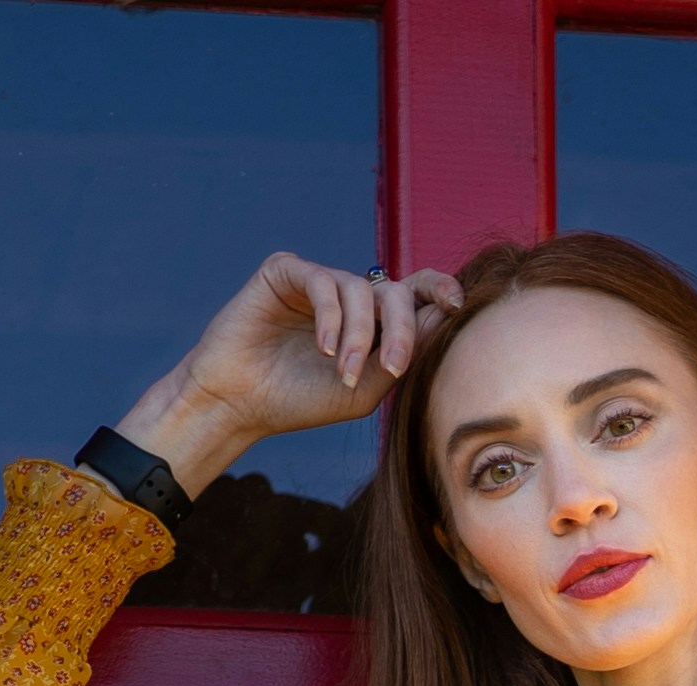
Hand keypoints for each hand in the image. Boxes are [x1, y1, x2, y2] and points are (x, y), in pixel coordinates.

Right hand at [115, 256, 463, 493]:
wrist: (241, 403)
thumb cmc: (301, 400)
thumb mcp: (364, 390)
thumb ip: (401, 358)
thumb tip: (438, 319)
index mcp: (371, 322)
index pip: (414, 293)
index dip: (438, 290)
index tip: (455, 305)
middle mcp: (348, 296)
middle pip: (394, 291)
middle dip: (399, 329)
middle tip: (392, 367)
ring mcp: (318, 280)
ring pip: (359, 289)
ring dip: (358, 334)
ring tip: (344, 372)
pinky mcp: (286, 271)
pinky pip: (322, 280)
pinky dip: (329, 315)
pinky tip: (323, 348)